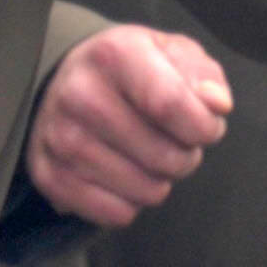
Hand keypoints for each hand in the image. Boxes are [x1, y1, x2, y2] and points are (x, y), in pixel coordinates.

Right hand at [27, 25, 232, 226]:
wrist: (68, 82)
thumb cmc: (132, 70)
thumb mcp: (173, 53)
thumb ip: (203, 74)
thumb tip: (216, 105)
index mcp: (114, 54)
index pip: (171, 105)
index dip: (204, 127)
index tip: (206, 127)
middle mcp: (79, 94)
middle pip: (164, 157)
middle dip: (185, 156)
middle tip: (172, 140)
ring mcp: (60, 138)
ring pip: (146, 191)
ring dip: (159, 180)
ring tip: (146, 154)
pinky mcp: (49, 176)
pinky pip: (117, 214)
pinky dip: (130, 202)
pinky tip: (122, 173)